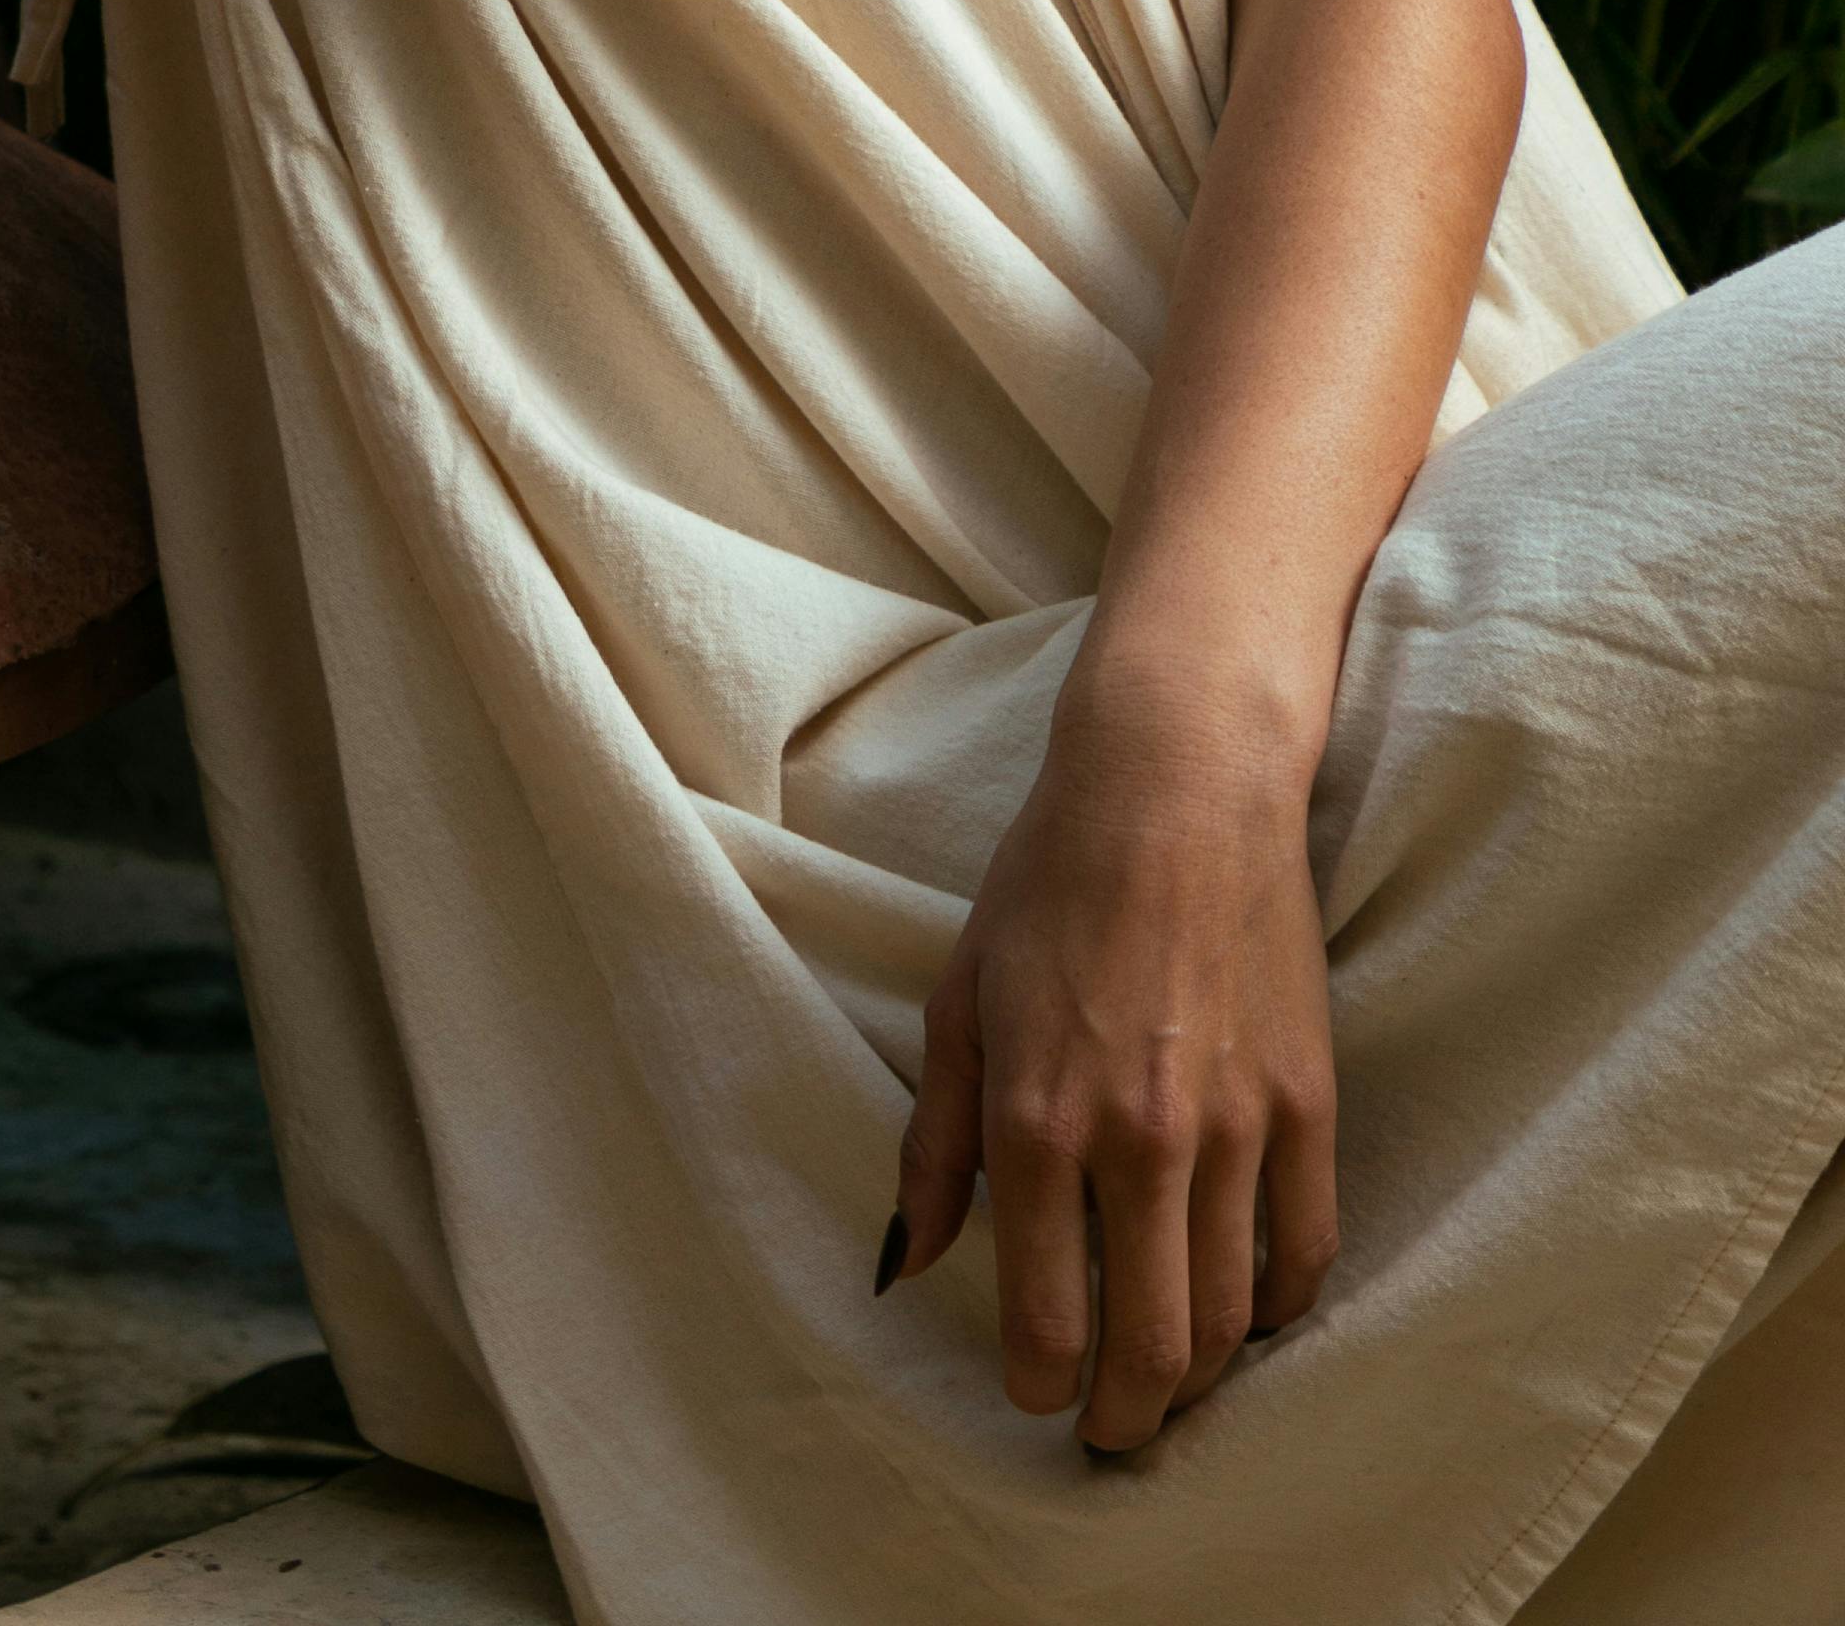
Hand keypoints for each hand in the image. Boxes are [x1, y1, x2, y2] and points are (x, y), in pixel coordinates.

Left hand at [881, 690, 1339, 1450]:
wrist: (1176, 788)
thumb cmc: (1050, 884)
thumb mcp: (959, 1001)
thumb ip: (934, 1145)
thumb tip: (913, 1261)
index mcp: (1039, 1119)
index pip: (1044, 1319)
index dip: (1039, 1386)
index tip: (1036, 1396)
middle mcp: (1140, 1139)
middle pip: (1147, 1348)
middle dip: (1123, 1418)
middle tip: (1109, 1431)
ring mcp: (1235, 1125)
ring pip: (1226, 1318)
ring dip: (1195, 1378)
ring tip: (1168, 1383)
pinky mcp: (1306, 1101)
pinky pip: (1303, 1249)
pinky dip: (1274, 1308)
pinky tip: (1244, 1313)